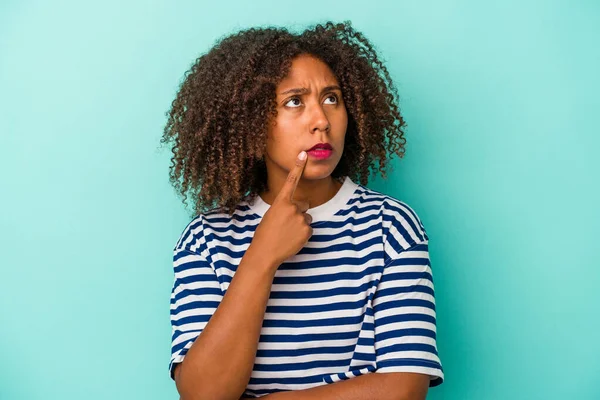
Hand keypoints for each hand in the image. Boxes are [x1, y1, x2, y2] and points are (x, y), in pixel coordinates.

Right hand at [250, 150, 312, 266]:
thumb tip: (300, 209)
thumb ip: (285, 208)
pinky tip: (292, 240)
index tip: (303, 154)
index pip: (291, 181)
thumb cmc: (265, 234)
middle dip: (298, 213)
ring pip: (306, 218)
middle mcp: (292, 207)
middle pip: (303, 205)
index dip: (298, 167)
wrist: (265, 252)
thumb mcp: (271, 215)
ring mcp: (301, 219)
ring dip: (300, 225)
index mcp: (280, 202)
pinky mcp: (307, 230)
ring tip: (287, 234)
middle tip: (285, 224)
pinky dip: (302, 235)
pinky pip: (308, 229)